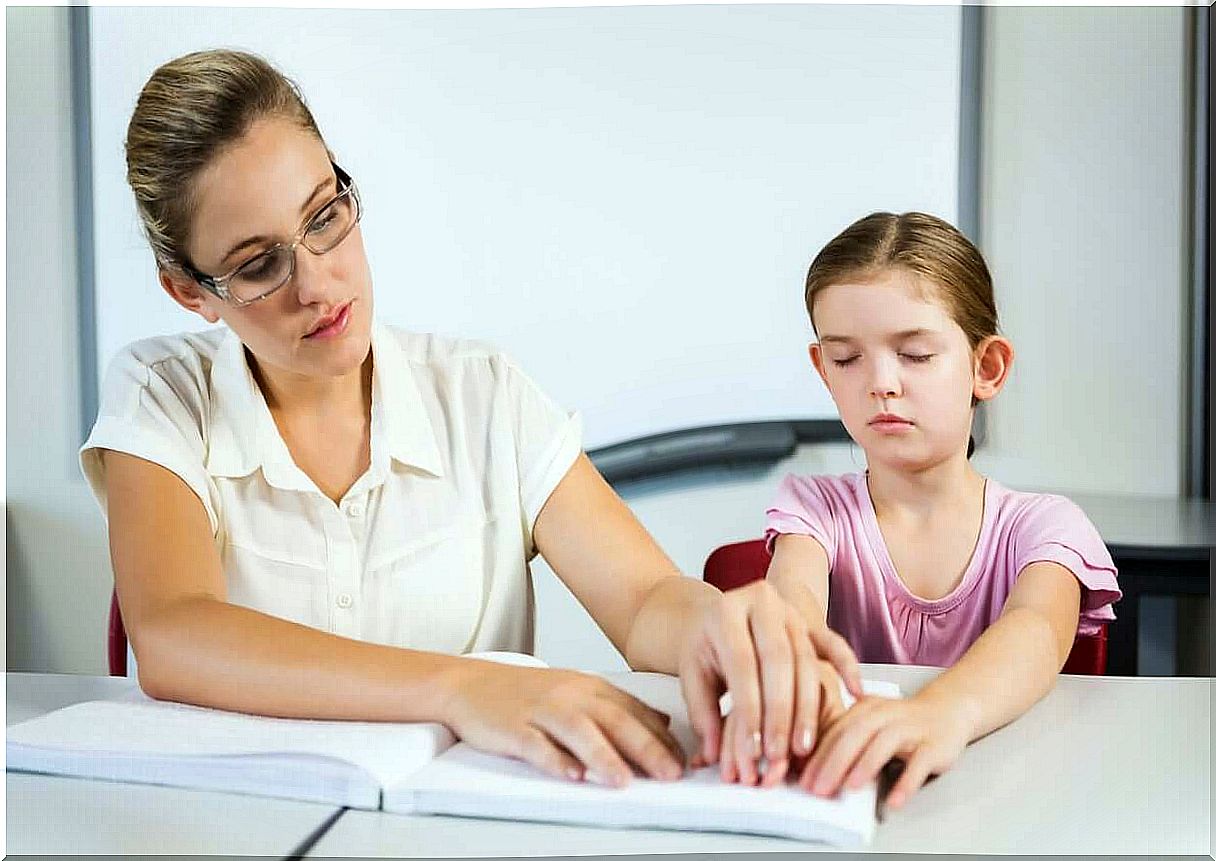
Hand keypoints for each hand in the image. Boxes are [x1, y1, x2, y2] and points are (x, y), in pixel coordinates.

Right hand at [441, 660, 684, 786]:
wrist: (471, 683)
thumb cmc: (527, 693)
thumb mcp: (578, 690)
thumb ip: (620, 706)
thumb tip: (665, 722)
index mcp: (590, 688)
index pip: (634, 711)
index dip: (662, 737)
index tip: (685, 761)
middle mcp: (570, 696)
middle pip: (614, 720)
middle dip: (646, 748)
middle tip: (670, 774)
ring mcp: (541, 711)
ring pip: (578, 732)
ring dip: (604, 757)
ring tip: (625, 781)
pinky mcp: (514, 728)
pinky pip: (536, 744)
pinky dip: (555, 760)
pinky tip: (571, 775)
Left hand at [678, 581, 861, 785]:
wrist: (720, 613)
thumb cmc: (706, 646)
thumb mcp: (692, 672)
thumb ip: (701, 711)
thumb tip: (713, 753)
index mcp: (725, 611)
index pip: (741, 663)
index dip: (748, 708)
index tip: (752, 747)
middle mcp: (760, 602)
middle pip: (777, 660)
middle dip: (780, 713)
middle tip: (779, 753)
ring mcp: (788, 610)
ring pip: (805, 660)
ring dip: (806, 706)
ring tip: (802, 746)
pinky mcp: (810, 621)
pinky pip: (833, 643)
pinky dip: (847, 666)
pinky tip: (856, 692)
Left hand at [800, 693, 973, 807]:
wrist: (946, 711)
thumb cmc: (901, 723)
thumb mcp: (870, 723)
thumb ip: (845, 738)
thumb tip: (813, 768)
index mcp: (865, 708)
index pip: (836, 731)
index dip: (818, 756)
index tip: (804, 780)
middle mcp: (886, 714)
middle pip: (856, 734)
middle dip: (834, 762)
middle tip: (819, 788)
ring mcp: (911, 728)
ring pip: (885, 743)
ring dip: (865, 766)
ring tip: (849, 787)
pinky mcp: (934, 745)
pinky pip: (919, 765)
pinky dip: (906, 783)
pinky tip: (894, 801)